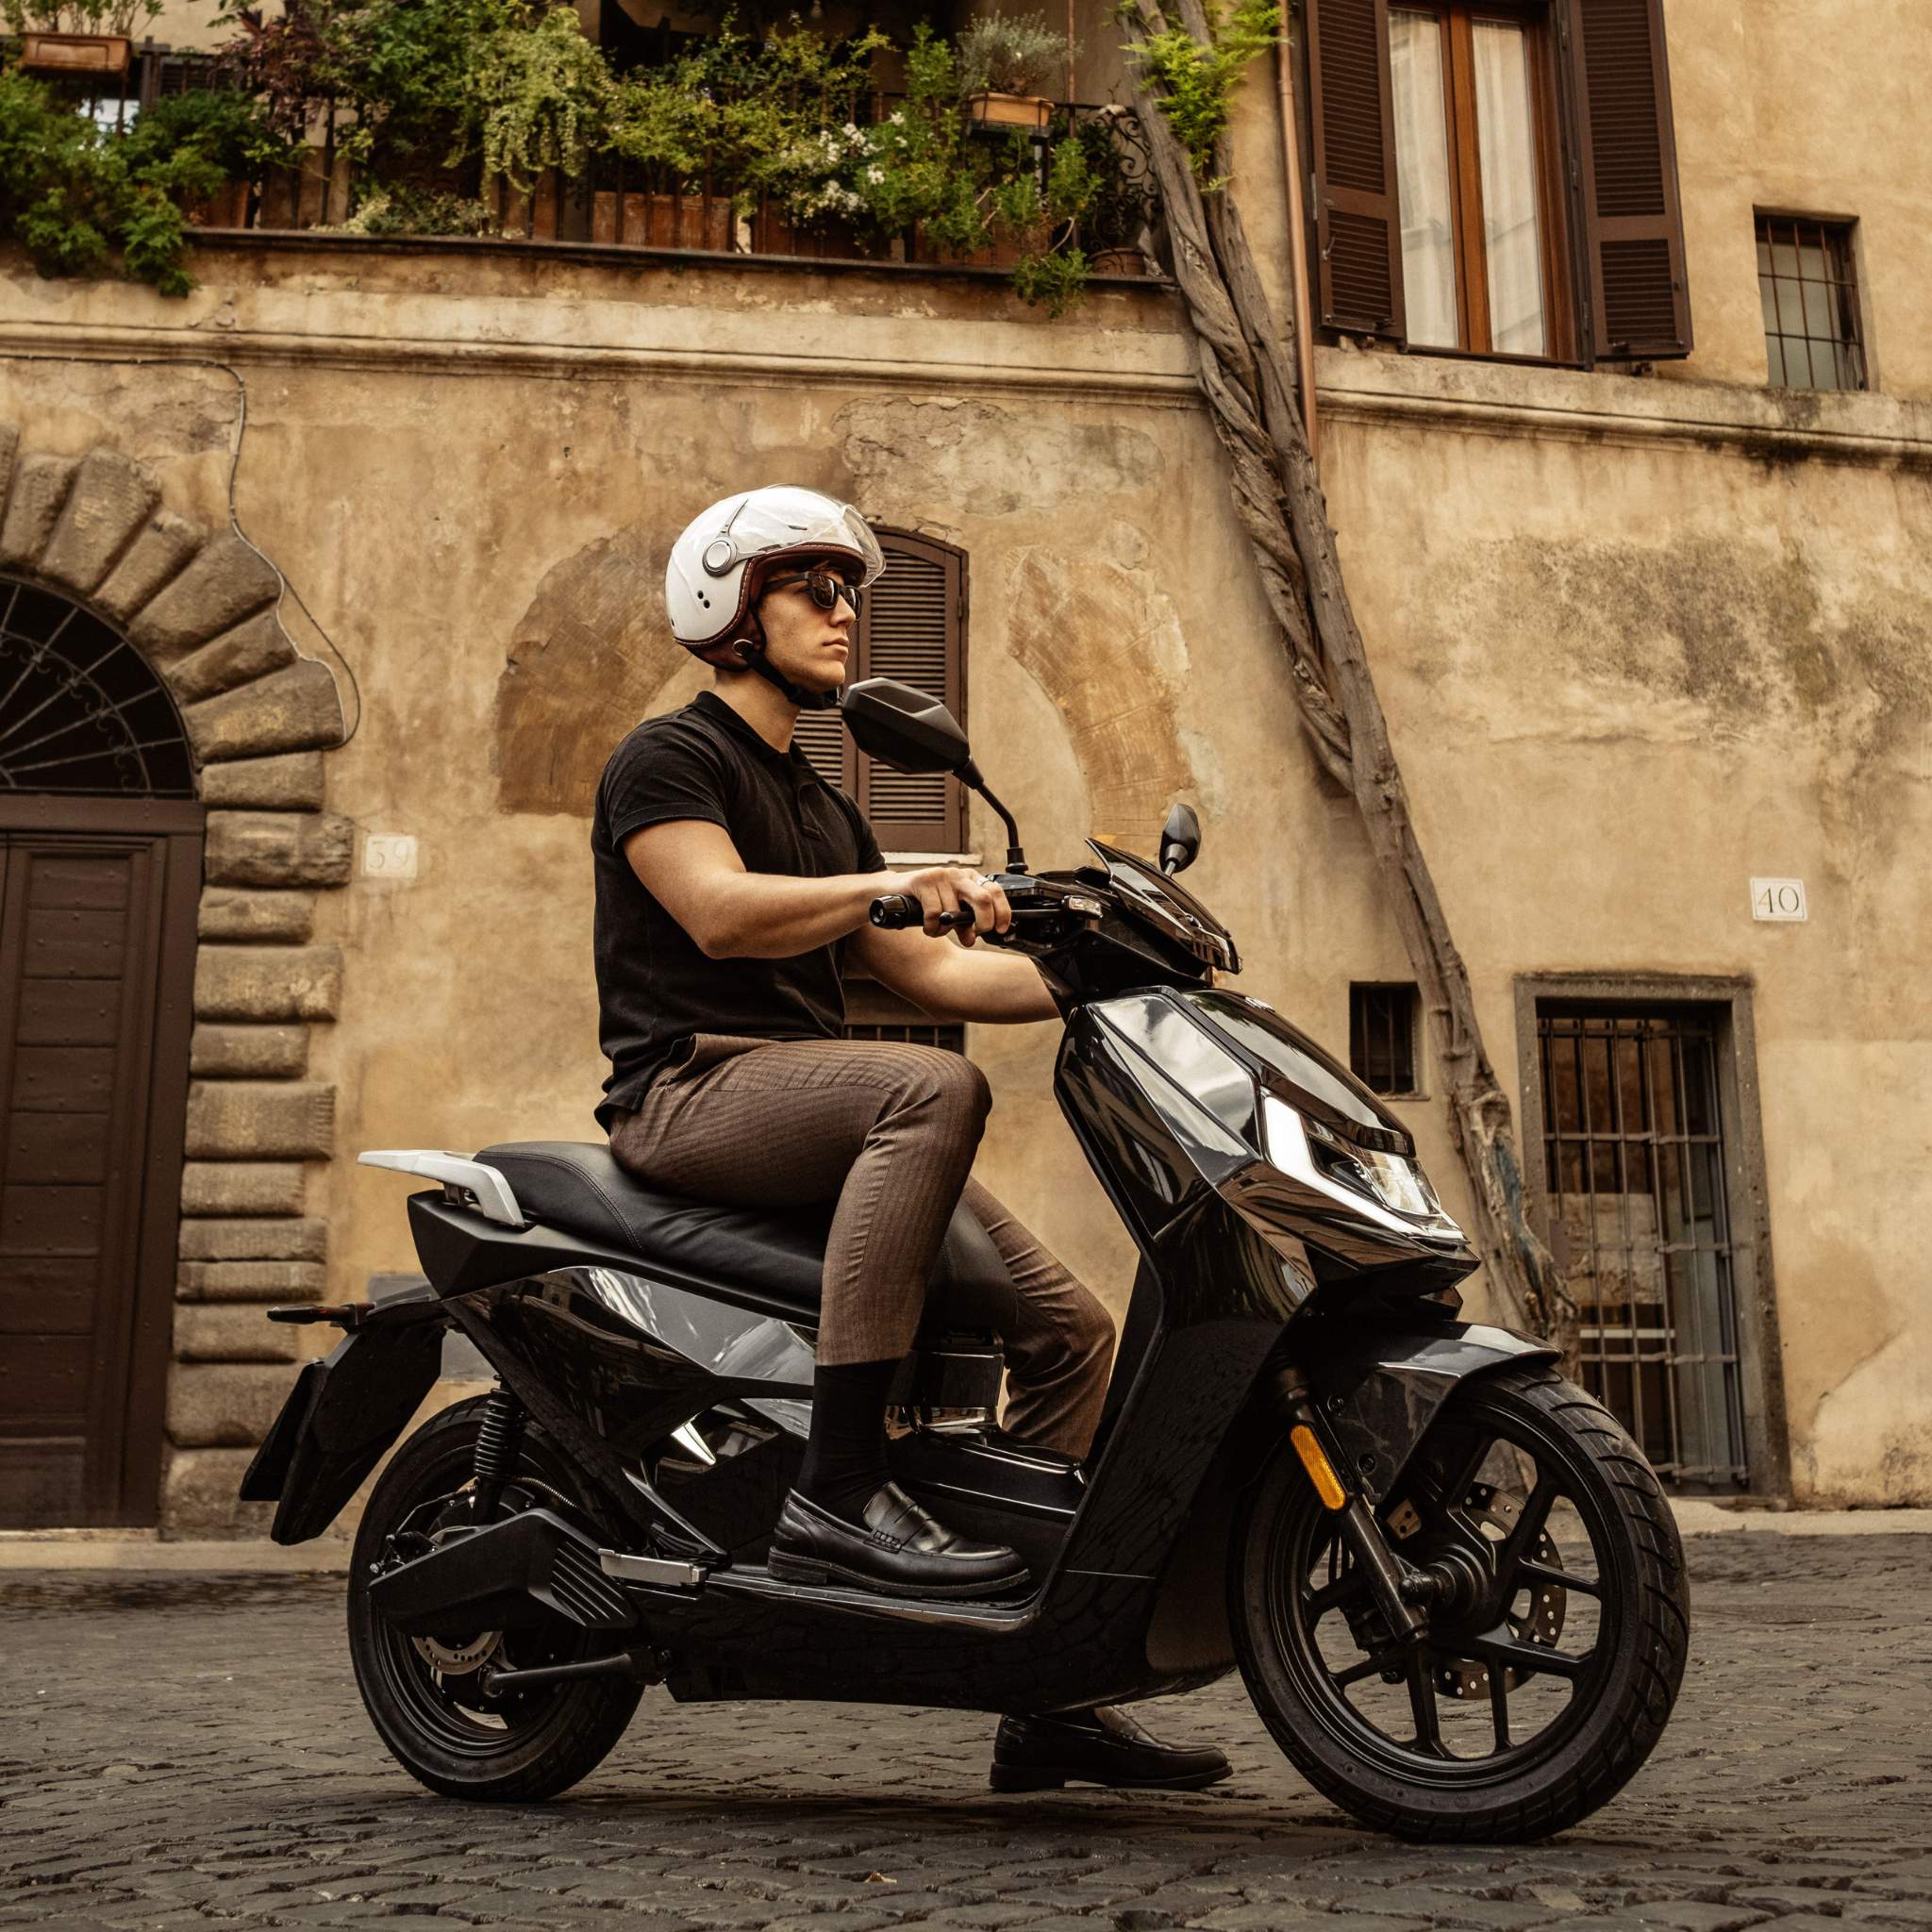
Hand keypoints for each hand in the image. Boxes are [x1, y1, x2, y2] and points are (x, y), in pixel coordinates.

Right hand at [882, 865, 1010, 945]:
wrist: (893, 890)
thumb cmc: (925, 901)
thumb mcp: (950, 911)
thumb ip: (964, 922)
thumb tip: (972, 938)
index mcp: (970, 879)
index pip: (995, 892)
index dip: (1003, 912)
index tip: (1001, 930)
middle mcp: (958, 875)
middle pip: (983, 899)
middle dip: (983, 923)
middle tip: (973, 935)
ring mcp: (941, 876)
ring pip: (953, 912)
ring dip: (945, 931)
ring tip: (936, 930)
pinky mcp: (924, 881)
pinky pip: (934, 913)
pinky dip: (932, 927)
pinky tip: (927, 927)